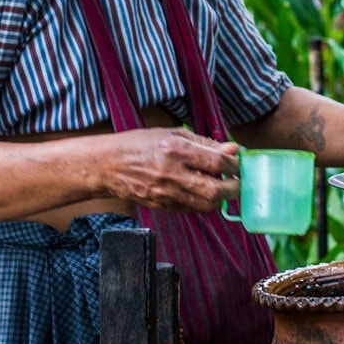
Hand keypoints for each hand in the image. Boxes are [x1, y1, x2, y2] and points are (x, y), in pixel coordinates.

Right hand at [102, 128, 238, 213]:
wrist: (108, 167)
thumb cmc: (139, 145)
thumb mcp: (171, 134)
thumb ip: (203, 142)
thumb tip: (231, 149)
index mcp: (176, 150)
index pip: (218, 162)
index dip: (233, 164)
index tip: (235, 162)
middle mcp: (173, 174)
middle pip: (216, 191)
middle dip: (233, 187)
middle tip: (235, 181)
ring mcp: (168, 194)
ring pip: (207, 205)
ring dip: (220, 198)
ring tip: (219, 187)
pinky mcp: (164, 207)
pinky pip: (192, 209)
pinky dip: (202, 202)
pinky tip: (199, 191)